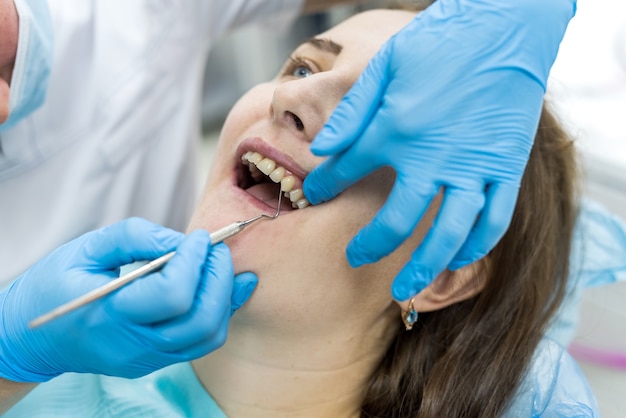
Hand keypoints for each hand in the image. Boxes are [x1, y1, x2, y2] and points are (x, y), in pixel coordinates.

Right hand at [0, 218, 256, 381]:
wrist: (35, 336)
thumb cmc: (56, 286)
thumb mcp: (86, 249)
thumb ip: (136, 238)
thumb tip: (183, 242)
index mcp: (108, 314)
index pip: (172, 294)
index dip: (194, 260)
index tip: (199, 237)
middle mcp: (132, 344)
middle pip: (200, 318)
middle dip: (218, 276)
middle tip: (216, 247)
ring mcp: (146, 359)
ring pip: (208, 334)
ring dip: (224, 295)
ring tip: (218, 264)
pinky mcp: (155, 362)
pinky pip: (202, 342)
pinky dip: (221, 311)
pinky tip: (229, 285)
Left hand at [303, 0, 575, 300]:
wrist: (504, 26)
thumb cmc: (440, 41)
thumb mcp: (385, 66)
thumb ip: (353, 112)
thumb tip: (322, 149)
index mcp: (397, 129)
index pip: (348, 171)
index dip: (326, 186)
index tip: (315, 194)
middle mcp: (433, 157)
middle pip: (397, 222)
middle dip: (370, 246)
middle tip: (354, 259)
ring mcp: (474, 167)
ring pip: (448, 234)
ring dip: (424, 267)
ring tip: (404, 290)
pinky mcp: (506, 168)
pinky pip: (494, 220)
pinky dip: (475, 246)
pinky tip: (457, 258)